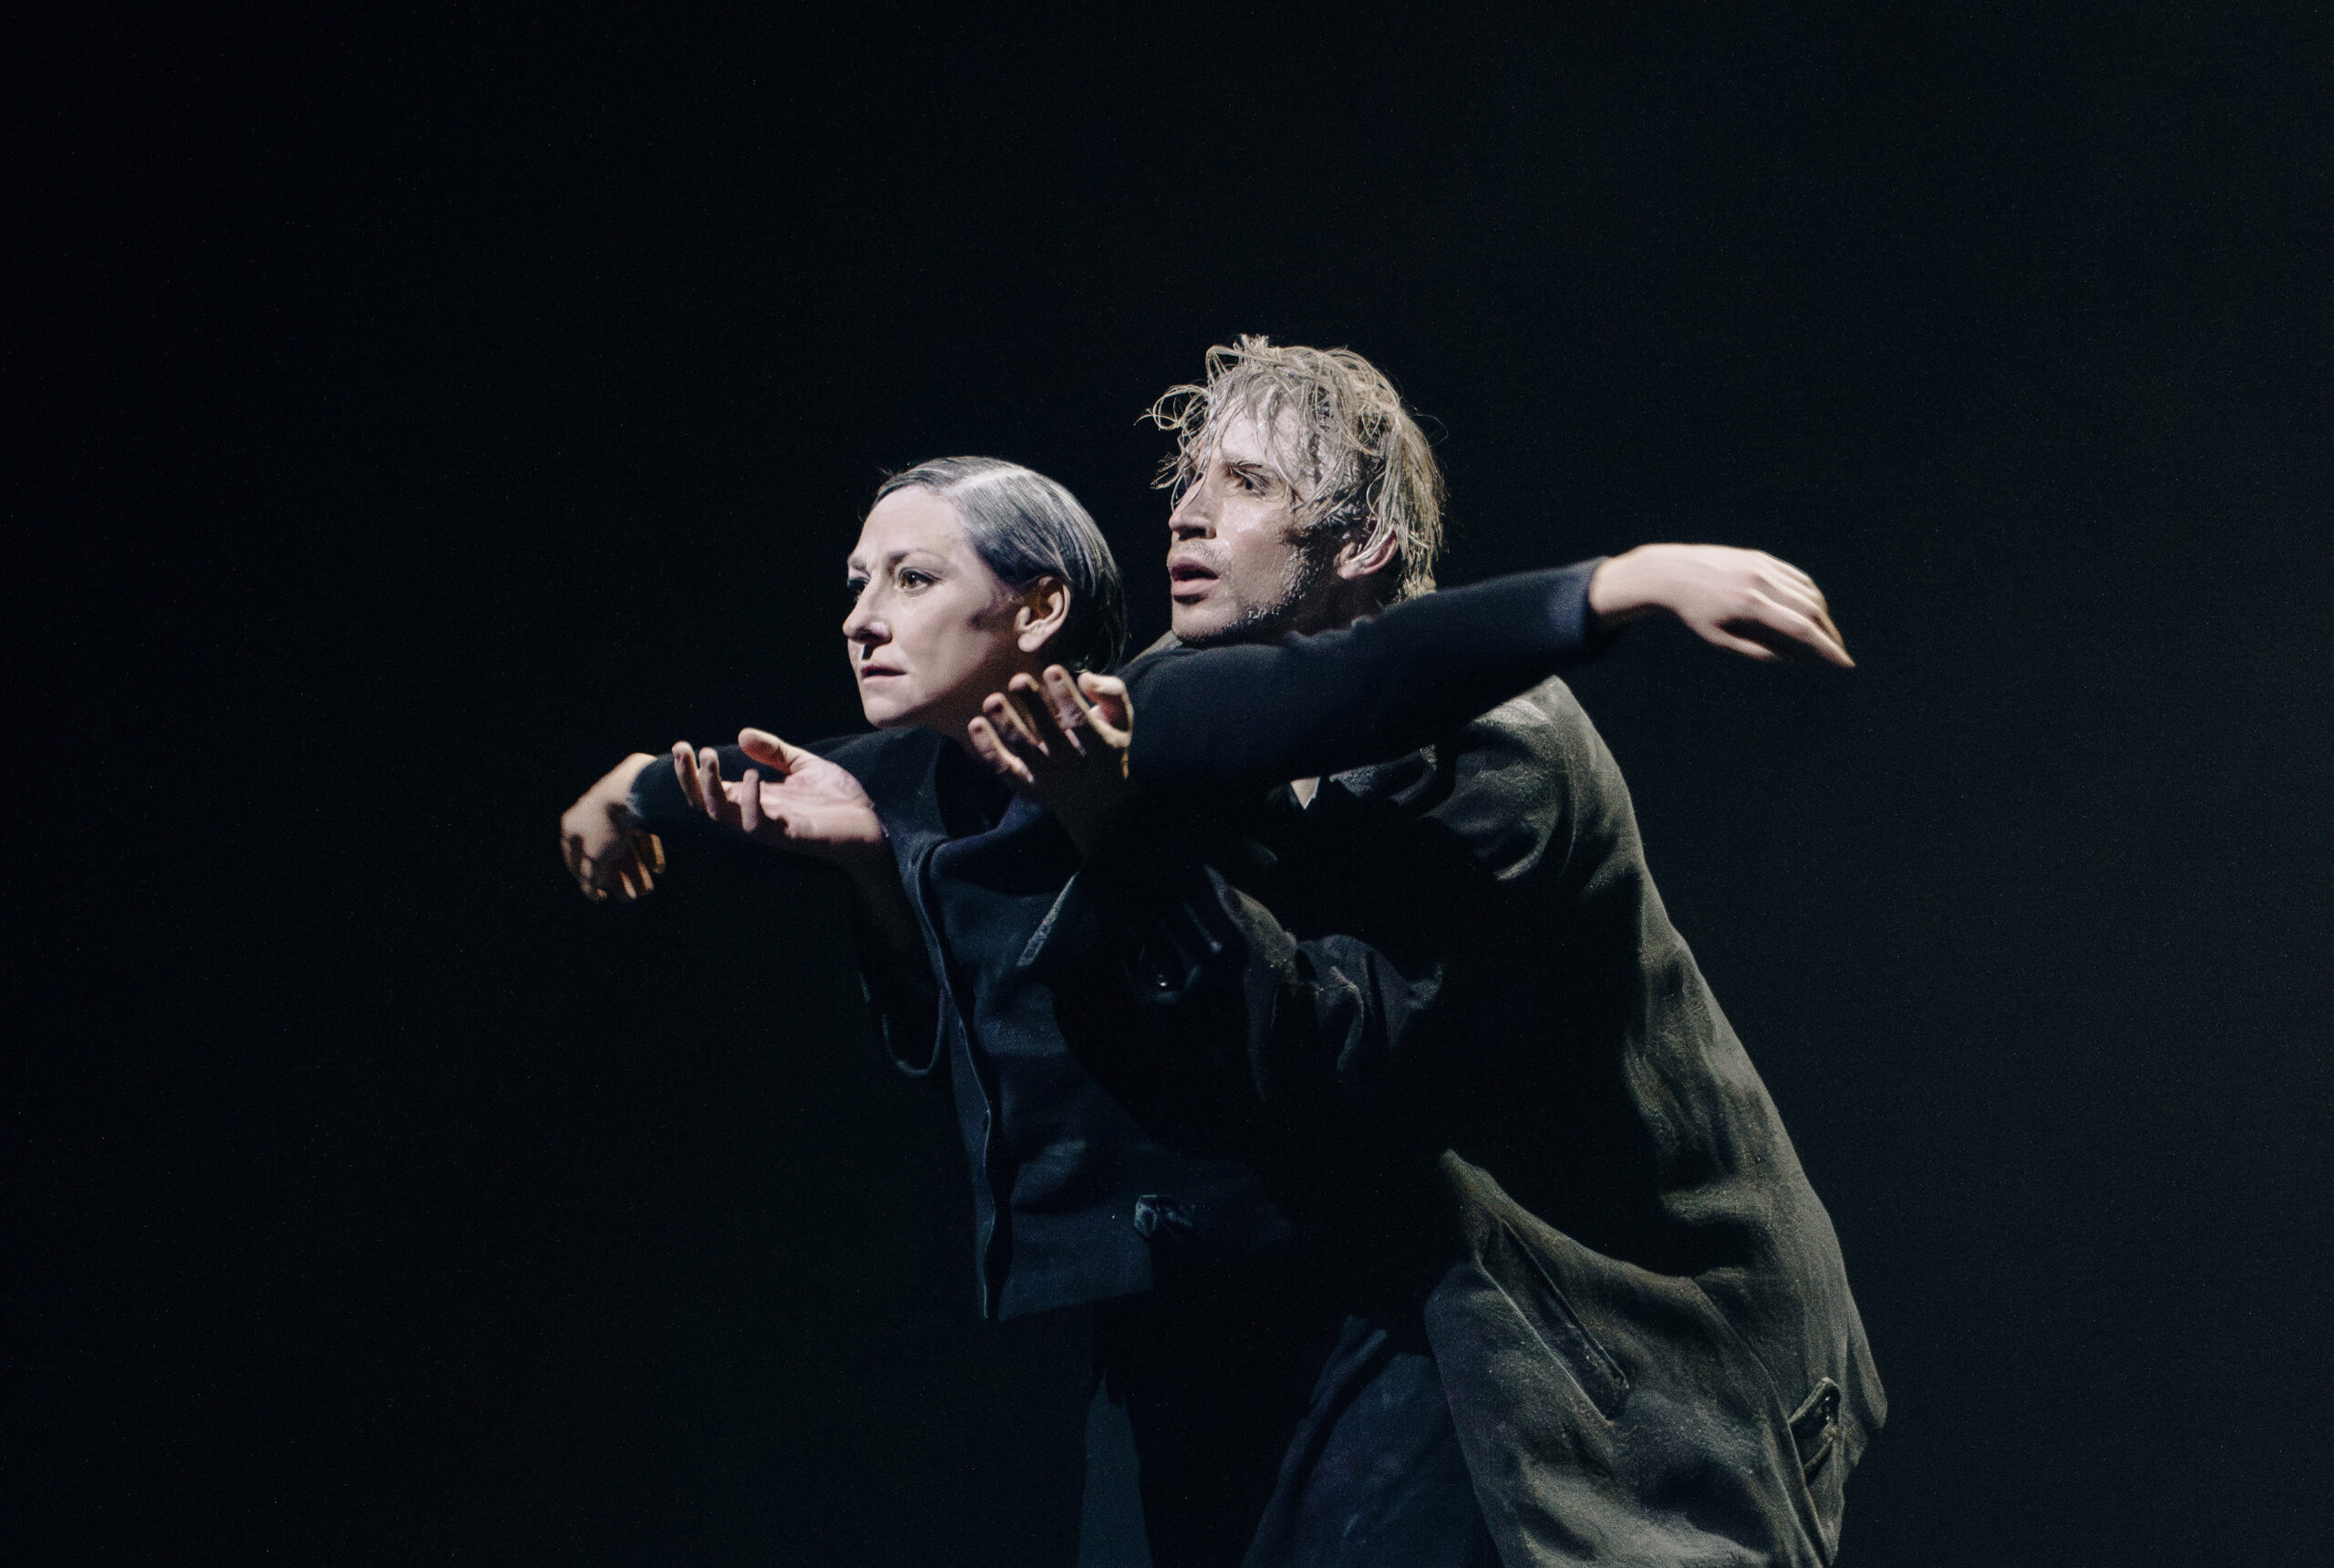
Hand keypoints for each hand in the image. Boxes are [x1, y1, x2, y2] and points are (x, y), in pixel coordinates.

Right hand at [560, 754, 665, 902]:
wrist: (633, 790)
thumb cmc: (608, 826)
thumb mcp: (595, 858)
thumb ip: (590, 877)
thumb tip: (590, 891)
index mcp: (572, 825)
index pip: (574, 858)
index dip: (587, 880)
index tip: (601, 896)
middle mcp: (590, 813)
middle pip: (604, 853)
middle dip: (619, 878)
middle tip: (631, 898)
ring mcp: (614, 807)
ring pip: (624, 845)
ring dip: (635, 870)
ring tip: (647, 890)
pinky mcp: (636, 803)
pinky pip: (640, 832)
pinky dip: (647, 851)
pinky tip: (657, 869)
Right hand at [671, 730, 887, 870]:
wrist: (872, 825)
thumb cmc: (839, 801)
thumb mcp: (804, 767)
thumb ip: (776, 752)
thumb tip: (741, 734)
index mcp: (756, 800)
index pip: (712, 789)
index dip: (692, 771)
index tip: (682, 745)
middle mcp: (755, 815)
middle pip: (706, 804)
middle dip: (688, 778)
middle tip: (682, 749)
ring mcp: (770, 828)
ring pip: (723, 816)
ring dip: (710, 787)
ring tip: (709, 755)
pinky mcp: (789, 836)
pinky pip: (756, 826)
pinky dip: (749, 801)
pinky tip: (752, 777)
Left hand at [966, 666, 1132, 854]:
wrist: (1097, 803)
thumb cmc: (1107, 746)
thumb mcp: (1122, 720)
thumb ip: (1112, 693)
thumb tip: (1084, 677)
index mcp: (1101, 747)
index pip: (1081, 721)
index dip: (1065, 695)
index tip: (1051, 669)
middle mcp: (1074, 766)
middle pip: (1049, 734)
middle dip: (1033, 705)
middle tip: (1017, 679)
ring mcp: (1049, 779)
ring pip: (1023, 750)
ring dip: (1006, 724)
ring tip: (992, 700)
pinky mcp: (1027, 787)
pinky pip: (1004, 769)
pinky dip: (988, 748)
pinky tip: (975, 724)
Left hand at [1589, 544, 1852, 665]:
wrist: (1672, 573)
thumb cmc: (1693, 613)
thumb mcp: (1719, 639)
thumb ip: (1757, 651)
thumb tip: (1795, 659)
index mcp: (1749, 606)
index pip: (1800, 630)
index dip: (1826, 648)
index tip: (1844, 663)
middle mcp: (1760, 582)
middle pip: (1810, 609)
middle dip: (1828, 633)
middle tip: (1838, 651)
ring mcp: (1762, 566)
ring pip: (1807, 591)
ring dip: (1822, 615)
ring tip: (1826, 635)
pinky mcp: (1760, 557)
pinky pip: (1795, 577)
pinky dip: (1809, 594)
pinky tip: (1814, 610)